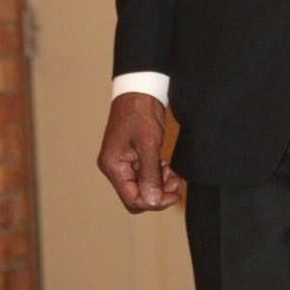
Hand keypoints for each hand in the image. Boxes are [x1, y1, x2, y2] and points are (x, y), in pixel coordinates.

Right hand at [97, 92, 181, 212]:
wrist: (140, 87)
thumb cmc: (141, 111)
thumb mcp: (148, 144)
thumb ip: (150, 174)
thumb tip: (152, 201)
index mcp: (113, 166)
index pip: (132, 198)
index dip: (154, 202)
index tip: (174, 196)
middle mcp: (114, 167)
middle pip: (136, 194)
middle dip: (157, 193)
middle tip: (176, 185)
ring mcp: (122, 160)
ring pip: (141, 184)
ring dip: (159, 183)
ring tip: (175, 175)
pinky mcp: (131, 154)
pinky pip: (143, 172)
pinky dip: (156, 173)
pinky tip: (168, 167)